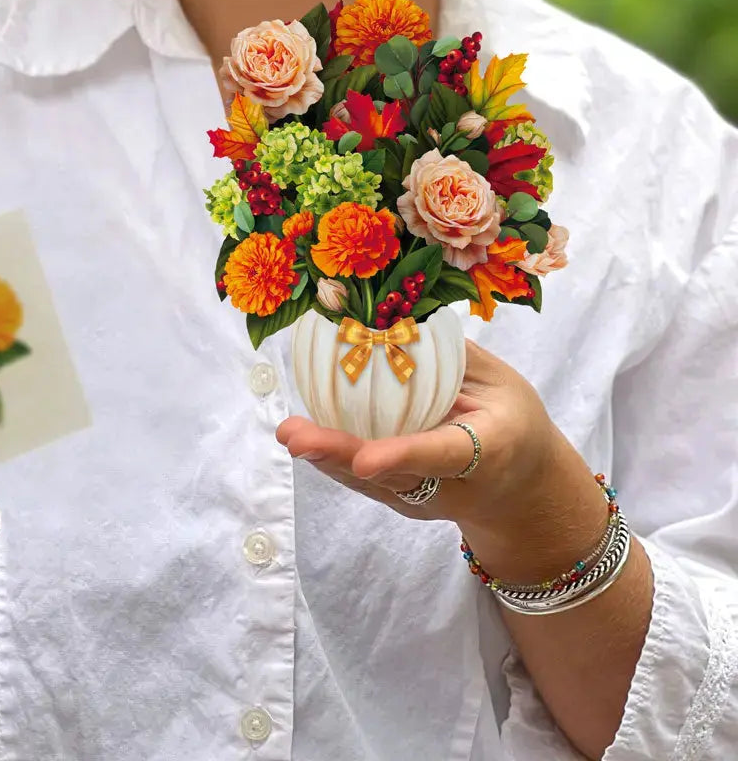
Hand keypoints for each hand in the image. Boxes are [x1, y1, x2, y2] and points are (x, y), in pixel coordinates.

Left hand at [276, 338, 574, 533]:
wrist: (524, 491)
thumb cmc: (514, 423)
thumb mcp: (503, 384)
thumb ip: (456, 357)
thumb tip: (402, 315)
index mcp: (486, 451)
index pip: (439, 454)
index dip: (401, 455)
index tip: (365, 461)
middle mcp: (451, 484)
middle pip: (392, 474)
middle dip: (342, 456)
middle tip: (297, 438)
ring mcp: (424, 498)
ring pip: (371, 482)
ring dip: (327, 458)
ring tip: (290, 433)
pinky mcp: (404, 499)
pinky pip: (365, 480)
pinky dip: (334, 458)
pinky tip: (303, 435)